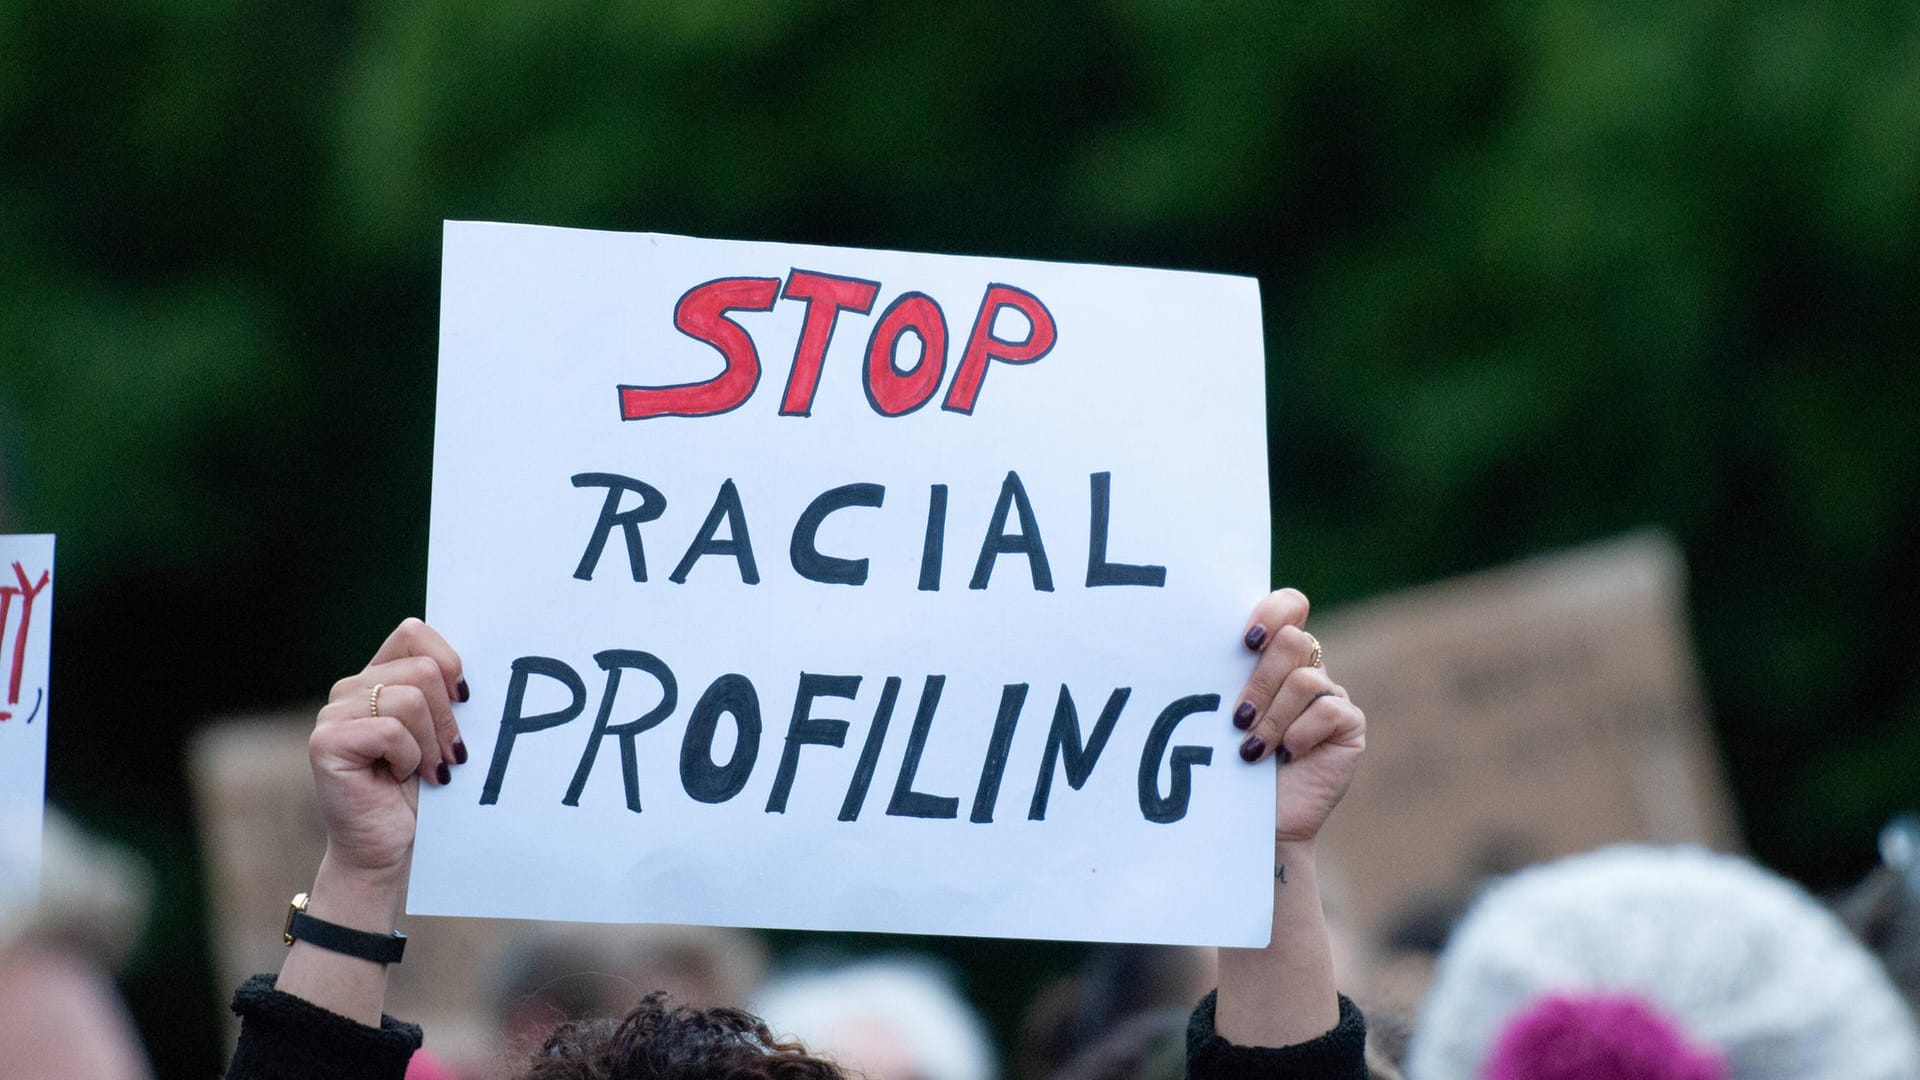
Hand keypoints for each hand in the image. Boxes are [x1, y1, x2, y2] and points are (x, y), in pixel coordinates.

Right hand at [310, 618, 468, 884]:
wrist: (390, 847)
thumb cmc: (424, 791)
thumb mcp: (443, 731)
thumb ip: (447, 693)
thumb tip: (484, 662)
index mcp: (379, 677)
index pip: (414, 633)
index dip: (449, 661)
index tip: (466, 699)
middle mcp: (351, 688)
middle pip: (423, 669)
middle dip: (449, 718)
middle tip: (449, 755)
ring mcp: (333, 713)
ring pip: (410, 700)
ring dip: (431, 743)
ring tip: (426, 770)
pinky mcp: (325, 742)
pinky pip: (390, 730)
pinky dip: (409, 758)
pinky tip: (399, 777)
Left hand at [1232, 589, 1365, 844]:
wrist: (1253, 822)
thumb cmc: (1228, 766)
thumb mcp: (1220, 714)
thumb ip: (1224, 676)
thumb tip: (1199, 643)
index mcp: (1273, 655)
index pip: (1289, 606)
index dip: (1273, 611)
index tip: (1245, 640)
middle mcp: (1306, 668)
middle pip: (1293, 641)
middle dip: (1260, 681)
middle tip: (1237, 718)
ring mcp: (1331, 696)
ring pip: (1305, 679)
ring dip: (1272, 717)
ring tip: (1251, 750)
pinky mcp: (1349, 725)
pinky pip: (1328, 710)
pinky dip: (1300, 733)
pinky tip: (1286, 756)